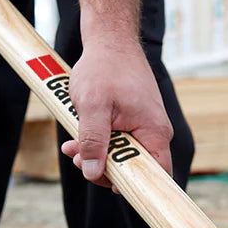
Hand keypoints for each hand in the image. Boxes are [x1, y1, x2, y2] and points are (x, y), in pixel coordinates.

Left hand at [61, 38, 172, 188]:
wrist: (110, 40)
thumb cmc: (104, 68)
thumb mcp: (92, 106)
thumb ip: (93, 141)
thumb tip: (93, 173)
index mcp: (154, 133)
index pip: (156, 176)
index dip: (135, 187)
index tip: (109, 185)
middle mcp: (155, 134)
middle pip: (134, 170)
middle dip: (104, 169)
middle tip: (78, 159)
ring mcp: (144, 129)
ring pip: (122, 157)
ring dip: (96, 156)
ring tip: (71, 147)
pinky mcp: (133, 124)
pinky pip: (118, 144)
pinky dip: (98, 144)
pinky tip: (77, 139)